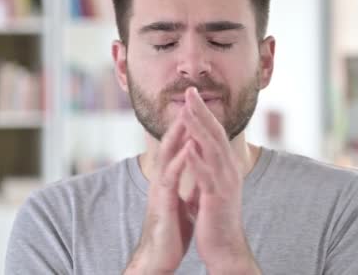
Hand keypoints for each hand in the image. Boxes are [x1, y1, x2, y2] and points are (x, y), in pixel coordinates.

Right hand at [125, 114, 197, 273]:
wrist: (159, 259)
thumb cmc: (171, 233)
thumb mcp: (180, 205)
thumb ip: (184, 188)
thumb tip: (191, 177)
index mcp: (169, 179)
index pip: (177, 147)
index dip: (187, 127)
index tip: (198, 108)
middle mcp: (162, 180)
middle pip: (170, 143)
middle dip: (181, 121)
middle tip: (190, 98)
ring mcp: (161, 189)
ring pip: (168, 155)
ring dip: (178, 133)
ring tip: (188, 113)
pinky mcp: (163, 202)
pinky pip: (171, 176)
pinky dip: (181, 159)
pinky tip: (189, 146)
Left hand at [182, 87, 259, 273]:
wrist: (226, 248)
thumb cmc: (215, 218)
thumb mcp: (211, 186)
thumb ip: (205, 167)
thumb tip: (196, 148)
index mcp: (225, 166)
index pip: (214, 133)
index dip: (203, 113)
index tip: (191, 95)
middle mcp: (228, 170)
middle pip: (215, 134)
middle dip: (201, 111)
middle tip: (190, 91)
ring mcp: (225, 183)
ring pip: (211, 150)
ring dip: (198, 129)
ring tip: (186, 111)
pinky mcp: (217, 198)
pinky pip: (206, 176)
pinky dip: (197, 161)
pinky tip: (187, 147)